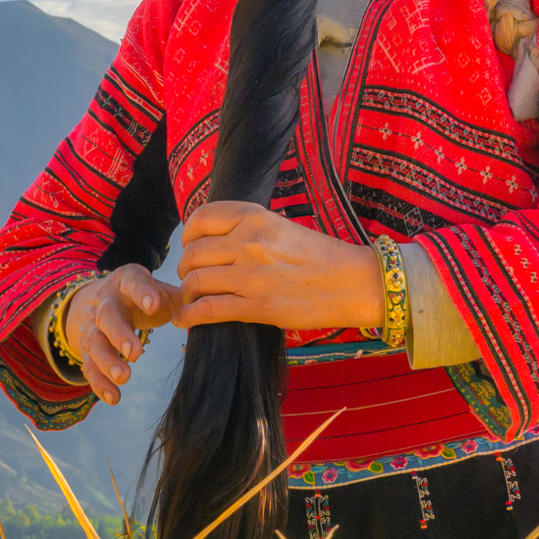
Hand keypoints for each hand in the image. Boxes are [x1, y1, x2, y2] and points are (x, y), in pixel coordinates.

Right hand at [65, 263, 182, 404]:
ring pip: (95, 343)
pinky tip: (114, 398)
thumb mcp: (159, 291)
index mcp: (126, 281)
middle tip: (134, 352)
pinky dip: (100, 383)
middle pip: (107, 316)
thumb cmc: (140, 297)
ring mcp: (93, 326)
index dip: (141, 292)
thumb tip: (208, 309)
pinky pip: (89, 366)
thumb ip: (182, 299)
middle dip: (119, 334)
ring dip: (107, 361)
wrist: (101, 299)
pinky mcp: (87, 349)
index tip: (152, 305)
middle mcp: (105, 302)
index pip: (132, 282)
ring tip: (123, 377)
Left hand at [173, 202, 382, 333]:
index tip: (190, 245)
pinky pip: (207, 310)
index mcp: (255, 218)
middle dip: (185, 267)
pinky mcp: (255, 307)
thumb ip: (247, 229)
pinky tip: (184, 320)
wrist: (353, 283)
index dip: (188, 234)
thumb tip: (213, 240)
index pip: (202, 218)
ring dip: (188, 292)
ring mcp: (250, 276)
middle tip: (191, 276)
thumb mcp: (281, 227)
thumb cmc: (321, 256)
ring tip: (193, 297)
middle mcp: (248, 242)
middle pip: (193, 253)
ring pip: (195, 281)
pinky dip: (189, 316)